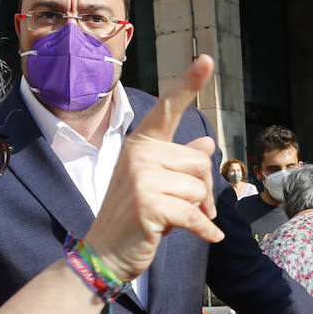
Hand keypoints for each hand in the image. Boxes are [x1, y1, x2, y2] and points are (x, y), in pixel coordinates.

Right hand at [83, 55, 223, 281]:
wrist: (103, 254)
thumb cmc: (132, 218)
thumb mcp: (156, 184)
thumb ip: (179, 163)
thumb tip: (206, 146)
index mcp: (140, 144)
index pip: (168, 110)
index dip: (189, 84)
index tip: (207, 60)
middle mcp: (138, 155)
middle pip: (199, 162)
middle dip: (203, 190)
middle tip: (188, 208)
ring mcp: (141, 179)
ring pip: (199, 188)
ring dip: (199, 211)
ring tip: (178, 221)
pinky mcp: (148, 205)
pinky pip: (195, 214)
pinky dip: (205, 230)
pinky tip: (209, 236)